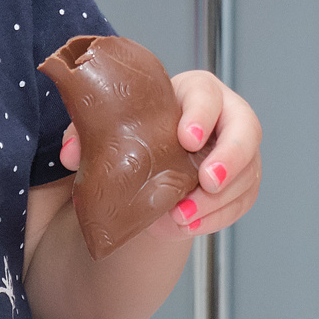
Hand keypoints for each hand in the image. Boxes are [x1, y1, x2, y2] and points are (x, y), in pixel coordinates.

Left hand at [60, 69, 260, 239]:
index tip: (186, 139)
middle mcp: (228, 117)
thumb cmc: (138, 128)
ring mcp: (240, 152)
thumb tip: (70, 155)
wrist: (154, 154)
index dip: (202, 115)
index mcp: (197, 92)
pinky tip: (190, 226)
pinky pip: (242, 202)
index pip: (208, 96)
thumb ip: (88, 132)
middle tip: (206, 182)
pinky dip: (218, 218)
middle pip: (248, 131)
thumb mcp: (113, 122)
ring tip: (183, 217)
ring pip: (247, 174)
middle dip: (230, 158)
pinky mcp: (242, 183)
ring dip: (218, 200)